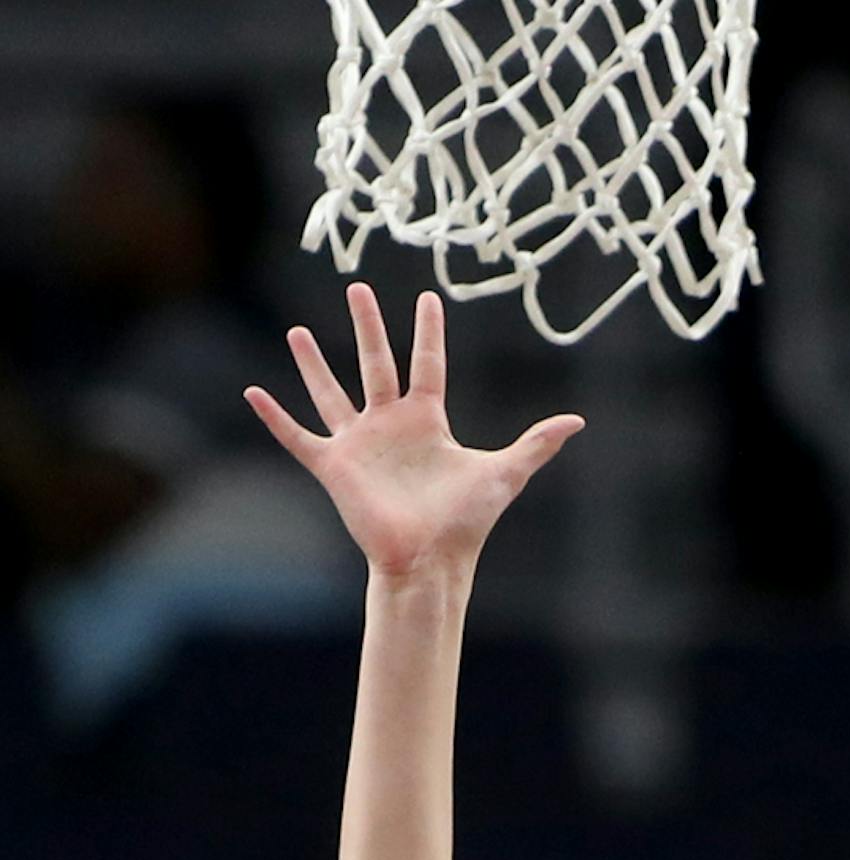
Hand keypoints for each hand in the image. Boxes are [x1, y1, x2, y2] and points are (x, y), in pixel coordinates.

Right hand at [244, 284, 581, 578]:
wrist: (431, 561)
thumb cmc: (466, 523)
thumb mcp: (505, 472)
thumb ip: (536, 444)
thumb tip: (577, 421)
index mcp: (428, 421)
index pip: (428, 364)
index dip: (428, 332)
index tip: (427, 299)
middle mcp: (391, 425)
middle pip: (376, 363)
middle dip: (368, 326)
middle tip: (357, 288)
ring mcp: (361, 444)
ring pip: (333, 392)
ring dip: (314, 364)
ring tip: (298, 332)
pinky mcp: (335, 466)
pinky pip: (298, 436)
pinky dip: (275, 417)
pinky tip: (253, 393)